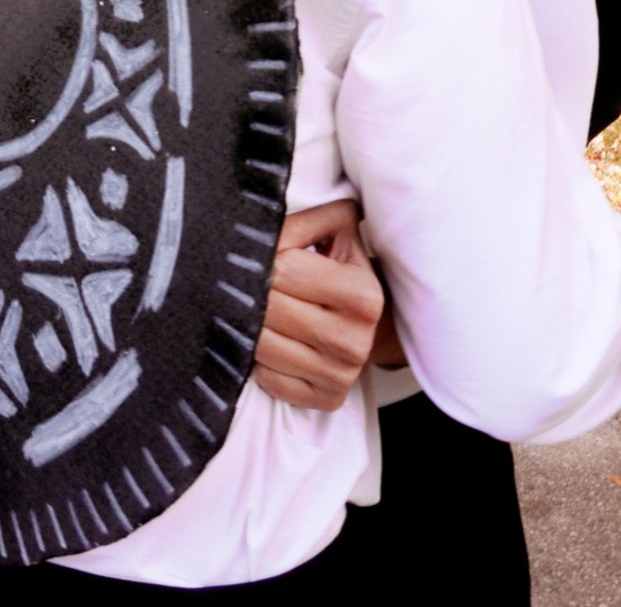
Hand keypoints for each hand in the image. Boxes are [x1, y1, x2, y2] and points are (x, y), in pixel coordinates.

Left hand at [253, 200, 384, 410]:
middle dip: (253, 294)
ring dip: (250, 328)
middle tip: (251, 286)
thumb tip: (262, 228)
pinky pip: (271, 380)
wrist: (369, 318)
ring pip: (264, 349)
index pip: (283, 270)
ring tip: (259, 312)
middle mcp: (357, 340)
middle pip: (271, 311)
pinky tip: (271, 342)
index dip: (266, 260)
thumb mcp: (334, 232)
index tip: (266, 259)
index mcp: (363, 295)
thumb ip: (302, 222)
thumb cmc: (341, 267)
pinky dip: (261, 362)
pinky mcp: (327, 399)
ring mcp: (342, 375)